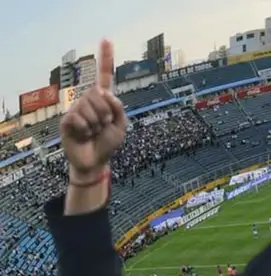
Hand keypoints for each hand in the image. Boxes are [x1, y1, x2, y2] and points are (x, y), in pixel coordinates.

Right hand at [59, 39, 125, 180]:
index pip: (104, 76)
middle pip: (100, 95)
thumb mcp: (121, 125)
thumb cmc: (108, 142)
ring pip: (90, 108)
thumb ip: (118, 108)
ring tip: (93, 132)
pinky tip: (83, 135)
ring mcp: (76, 109)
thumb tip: (105, 92)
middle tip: (103, 126)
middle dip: (106, 114)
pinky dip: (85, 129)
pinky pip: (79, 118)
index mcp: (103, 99)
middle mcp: (88, 100)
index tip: (106, 39)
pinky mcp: (67, 120)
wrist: (95, 160)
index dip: (106, 58)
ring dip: (96, 124)